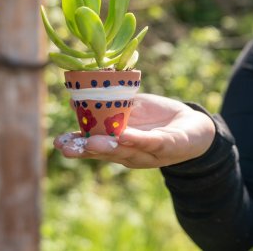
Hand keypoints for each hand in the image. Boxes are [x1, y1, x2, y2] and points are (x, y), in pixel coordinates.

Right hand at [53, 93, 215, 167]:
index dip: (76, 146)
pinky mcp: (169, 146)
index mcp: (118, 144)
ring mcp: (149, 152)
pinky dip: (139, 141)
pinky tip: (126, 136)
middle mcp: (130, 153)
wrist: (194, 126)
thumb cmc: (158, 118)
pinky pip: (153, 143)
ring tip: (93, 142)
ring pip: (127, 152)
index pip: (93, 147)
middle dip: (86, 150)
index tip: (58, 143)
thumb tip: (77, 99)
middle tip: (67, 147)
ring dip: (109, 147)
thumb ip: (108, 106)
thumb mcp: (131, 109)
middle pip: (106, 153)